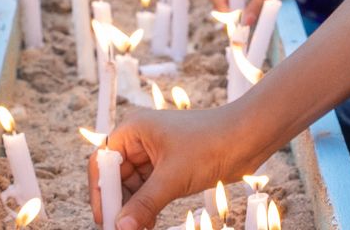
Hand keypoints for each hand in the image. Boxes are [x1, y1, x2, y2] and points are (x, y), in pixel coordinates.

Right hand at [95, 104, 260, 229]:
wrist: (248, 138)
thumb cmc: (210, 144)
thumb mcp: (173, 178)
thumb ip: (144, 204)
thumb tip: (121, 227)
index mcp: (133, 130)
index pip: (103, 163)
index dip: (100, 191)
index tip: (105, 218)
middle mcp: (140, 140)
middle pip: (116, 178)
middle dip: (118, 204)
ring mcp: (154, 154)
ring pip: (132, 187)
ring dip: (133, 209)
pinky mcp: (169, 167)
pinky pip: (149, 190)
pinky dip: (147, 207)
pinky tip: (147, 224)